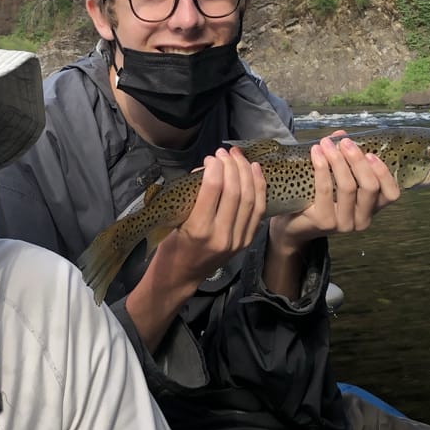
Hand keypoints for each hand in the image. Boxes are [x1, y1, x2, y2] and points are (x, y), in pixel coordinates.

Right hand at [126, 146, 265, 352]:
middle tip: (225, 152)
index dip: (215, 167)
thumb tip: (206, 170)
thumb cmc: (171, 247)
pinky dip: (259, 188)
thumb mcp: (174, 220)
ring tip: (239, 156)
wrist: (181, 277)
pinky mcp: (246, 242)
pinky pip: (258, 210)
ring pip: (250, 199)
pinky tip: (255, 171)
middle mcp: (222, 235)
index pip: (214, 189)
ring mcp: (237, 240)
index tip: (210, 157)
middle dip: (232, 166)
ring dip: (246, 173)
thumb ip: (191, 195)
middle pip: (235, 192)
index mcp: (199, 229)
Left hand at [271, 130, 400, 249]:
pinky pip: (326, 190)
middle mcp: (362, 220)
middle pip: (369, 187)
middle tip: (344, 143)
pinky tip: (316, 154)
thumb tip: (341, 133)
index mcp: (372, 209)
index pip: (391, 194)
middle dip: (357, 160)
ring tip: (325, 144)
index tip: (369, 153)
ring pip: (348, 187)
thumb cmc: (318, 199)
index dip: (383, 172)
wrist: (293, 224)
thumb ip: (342, 158)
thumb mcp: (335, 180)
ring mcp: (344, 224)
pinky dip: (322, 168)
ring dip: (337, 161)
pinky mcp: (324, 222)